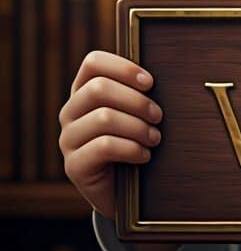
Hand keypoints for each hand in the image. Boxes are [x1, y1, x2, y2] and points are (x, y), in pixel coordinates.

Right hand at [58, 50, 163, 220]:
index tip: (150, 82)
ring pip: (103, 118)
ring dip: (138, 127)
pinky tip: (144, 155)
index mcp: (85, 90)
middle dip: (137, 101)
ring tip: (155, 138)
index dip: (123, 67)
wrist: (125, 188)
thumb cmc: (135, 139)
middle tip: (158, 115)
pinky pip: (104, 146)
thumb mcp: (136, 111)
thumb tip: (161, 75)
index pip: (93, 62)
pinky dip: (132, 148)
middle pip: (99, 88)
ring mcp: (68, 139)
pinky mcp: (73, 165)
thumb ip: (140, 90)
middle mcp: (71, 112)